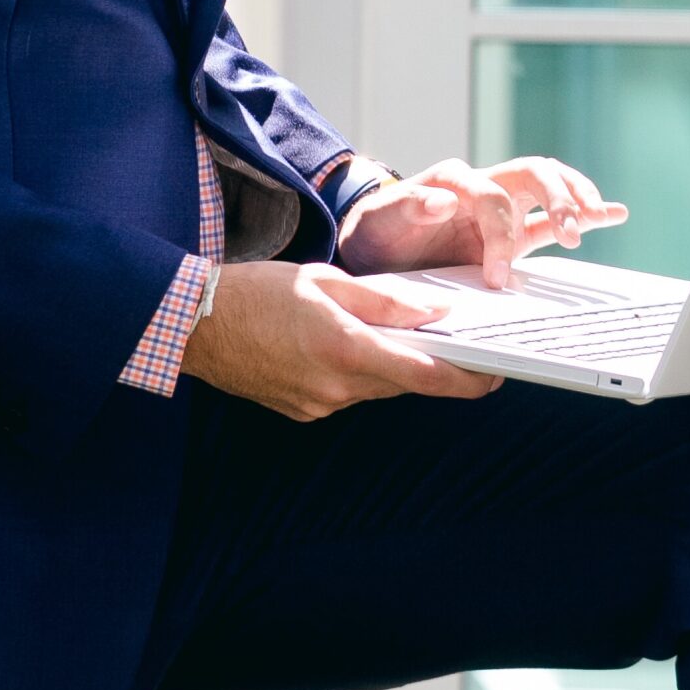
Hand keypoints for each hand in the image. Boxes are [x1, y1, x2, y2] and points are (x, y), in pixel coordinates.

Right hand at [179, 258, 504, 421]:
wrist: (192, 325)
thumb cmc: (255, 291)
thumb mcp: (326, 280)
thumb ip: (385, 300)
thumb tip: (436, 311)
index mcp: (346, 350)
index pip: (426, 375)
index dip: (468, 380)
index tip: (496, 374)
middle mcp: (336, 387)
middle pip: (404, 381)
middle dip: (428, 361)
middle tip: (450, 336)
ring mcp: (319, 405)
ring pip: (376, 386)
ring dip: (390, 362)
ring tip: (390, 329)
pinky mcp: (303, 410)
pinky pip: (347, 392)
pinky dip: (357, 369)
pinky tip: (343, 342)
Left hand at [335, 156, 627, 285]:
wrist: (374, 248)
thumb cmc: (376, 233)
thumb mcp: (379, 220)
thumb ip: (406, 206)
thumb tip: (442, 199)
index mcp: (453, 181)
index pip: (492, 196)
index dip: (499, 233)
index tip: (496, 276)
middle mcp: (483, 187)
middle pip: (532, 174)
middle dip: (556, 199)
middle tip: (570, 232)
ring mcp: (501, 209)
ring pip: (548, 187)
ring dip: (575, 200)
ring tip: (598, 218)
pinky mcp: (510, 233)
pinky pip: (549, 220)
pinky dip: (584, 212)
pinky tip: (615, 213)